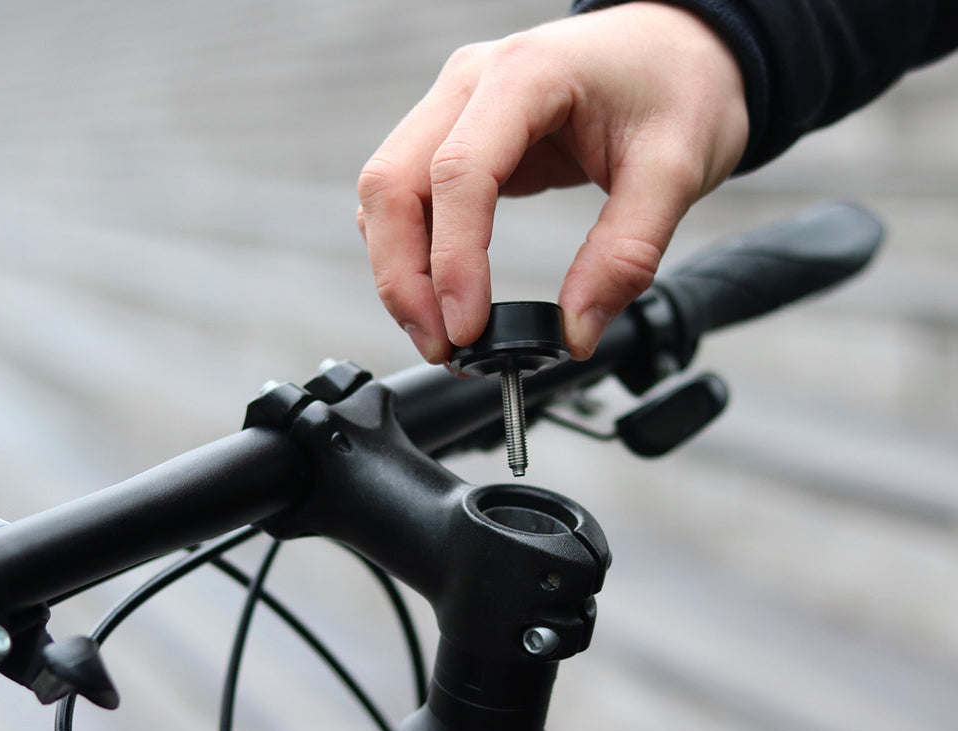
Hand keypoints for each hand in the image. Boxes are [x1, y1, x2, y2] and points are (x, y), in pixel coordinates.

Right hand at [357, 2, 747, 362]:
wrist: (677, 47)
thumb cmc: (679, 87)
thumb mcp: (675, 171)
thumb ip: (625, 255)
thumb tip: (575, 332)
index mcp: (525, 73)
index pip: (458, 172)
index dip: (453, 260)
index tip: (469, 328)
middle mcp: (471, 83)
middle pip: (393, 184)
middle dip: (404, 277)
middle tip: (441, 347)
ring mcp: (455, 106)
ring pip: (387, 194)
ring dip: (400, 271)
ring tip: (439, 334)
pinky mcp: (457, 135)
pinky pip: (409, 196)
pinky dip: (413, 252)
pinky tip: (441, 294)